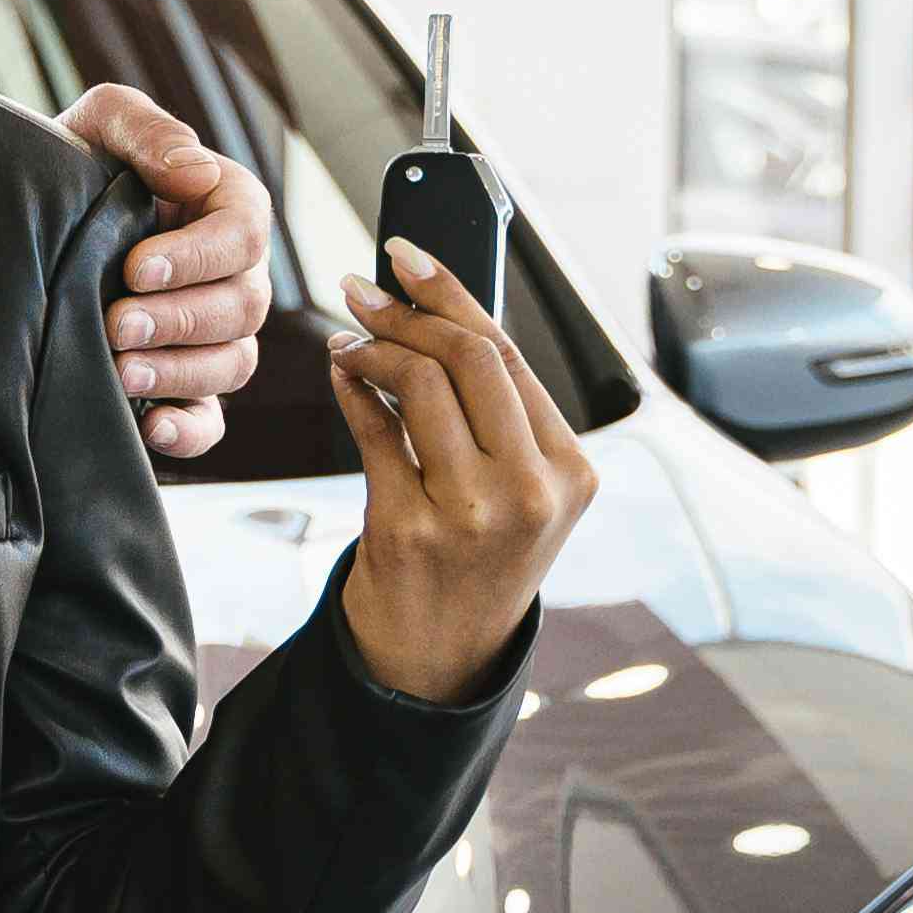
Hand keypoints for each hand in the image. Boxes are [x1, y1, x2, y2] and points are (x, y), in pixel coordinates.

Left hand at [60, 86, 270, 460]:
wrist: (25, 216)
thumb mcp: (102, 123)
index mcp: (225, 207)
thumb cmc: (74, 162)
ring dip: (180, 373)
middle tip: (116, 323)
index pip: (243, 235)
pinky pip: (209, 420)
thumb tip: (196, 170)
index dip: (197, 257)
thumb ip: (148, 131)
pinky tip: (152, 430)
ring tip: (121, 372)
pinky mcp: (182, 385)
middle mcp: (231, 275)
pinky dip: (189, 431)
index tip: (136, 267)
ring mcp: (211, 335)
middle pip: (242, 307)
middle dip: (179, 320)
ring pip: (231, 364)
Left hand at [330, 240, 593, 703]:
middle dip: (407, 311)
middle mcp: (532, 491)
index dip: (451, 293)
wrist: (439, 658)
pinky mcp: (409, 531)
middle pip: (468, 358)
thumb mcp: (518, 491)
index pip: (509, 354)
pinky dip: (352, 390)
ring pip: (420, 386)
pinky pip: (374, 433)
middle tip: (363, 292)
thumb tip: (436, 309)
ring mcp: (472, 514)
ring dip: (373, 349)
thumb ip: (496, 411)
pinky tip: (342, 374)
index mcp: (571, 471)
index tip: (408, 254)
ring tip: (349, 341)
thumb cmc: (477, 557)